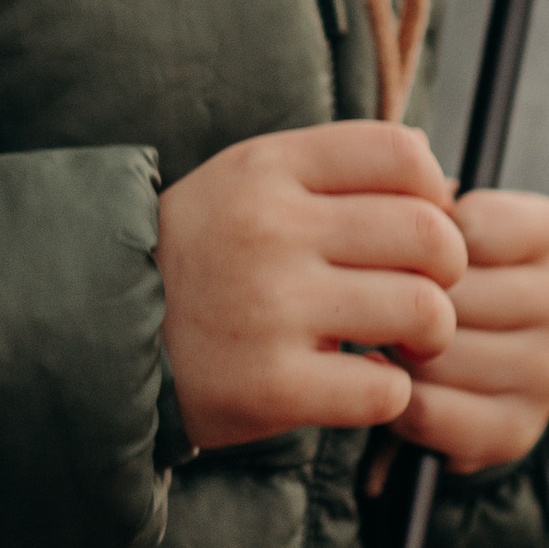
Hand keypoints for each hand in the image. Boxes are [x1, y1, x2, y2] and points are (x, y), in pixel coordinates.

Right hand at [157, 125, 467, 455]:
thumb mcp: (244, 180)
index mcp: (268, 168)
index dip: (435, 193)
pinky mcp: (271, 386)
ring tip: (405, 343)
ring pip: (424, 310)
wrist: (99, 339)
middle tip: (426, 293)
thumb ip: (330, 167)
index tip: (421, 225)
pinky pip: (385, 389)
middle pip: (429, 234)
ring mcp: (270, 308)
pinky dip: (391, 393)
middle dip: (449, 270)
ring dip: (433, 334)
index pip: (402, 154)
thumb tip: (432, 162)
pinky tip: (363, 384)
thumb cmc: (198, 257)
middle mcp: (270, 229)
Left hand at [390, 190, 548, 474]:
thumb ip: (430, 201)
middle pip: (448, 298)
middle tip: (388, 300)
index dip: (420, 240)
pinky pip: (428, 412)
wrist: (502, 349)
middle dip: (403, 300)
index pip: (463, 227)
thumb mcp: (460, 220)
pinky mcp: (518, 431)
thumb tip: (392, 190)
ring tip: (397, 338)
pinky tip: (400, 380)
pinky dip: (398, 399)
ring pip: (435, 357)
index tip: (417, 249)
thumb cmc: (467, 269)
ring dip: (397, 352)